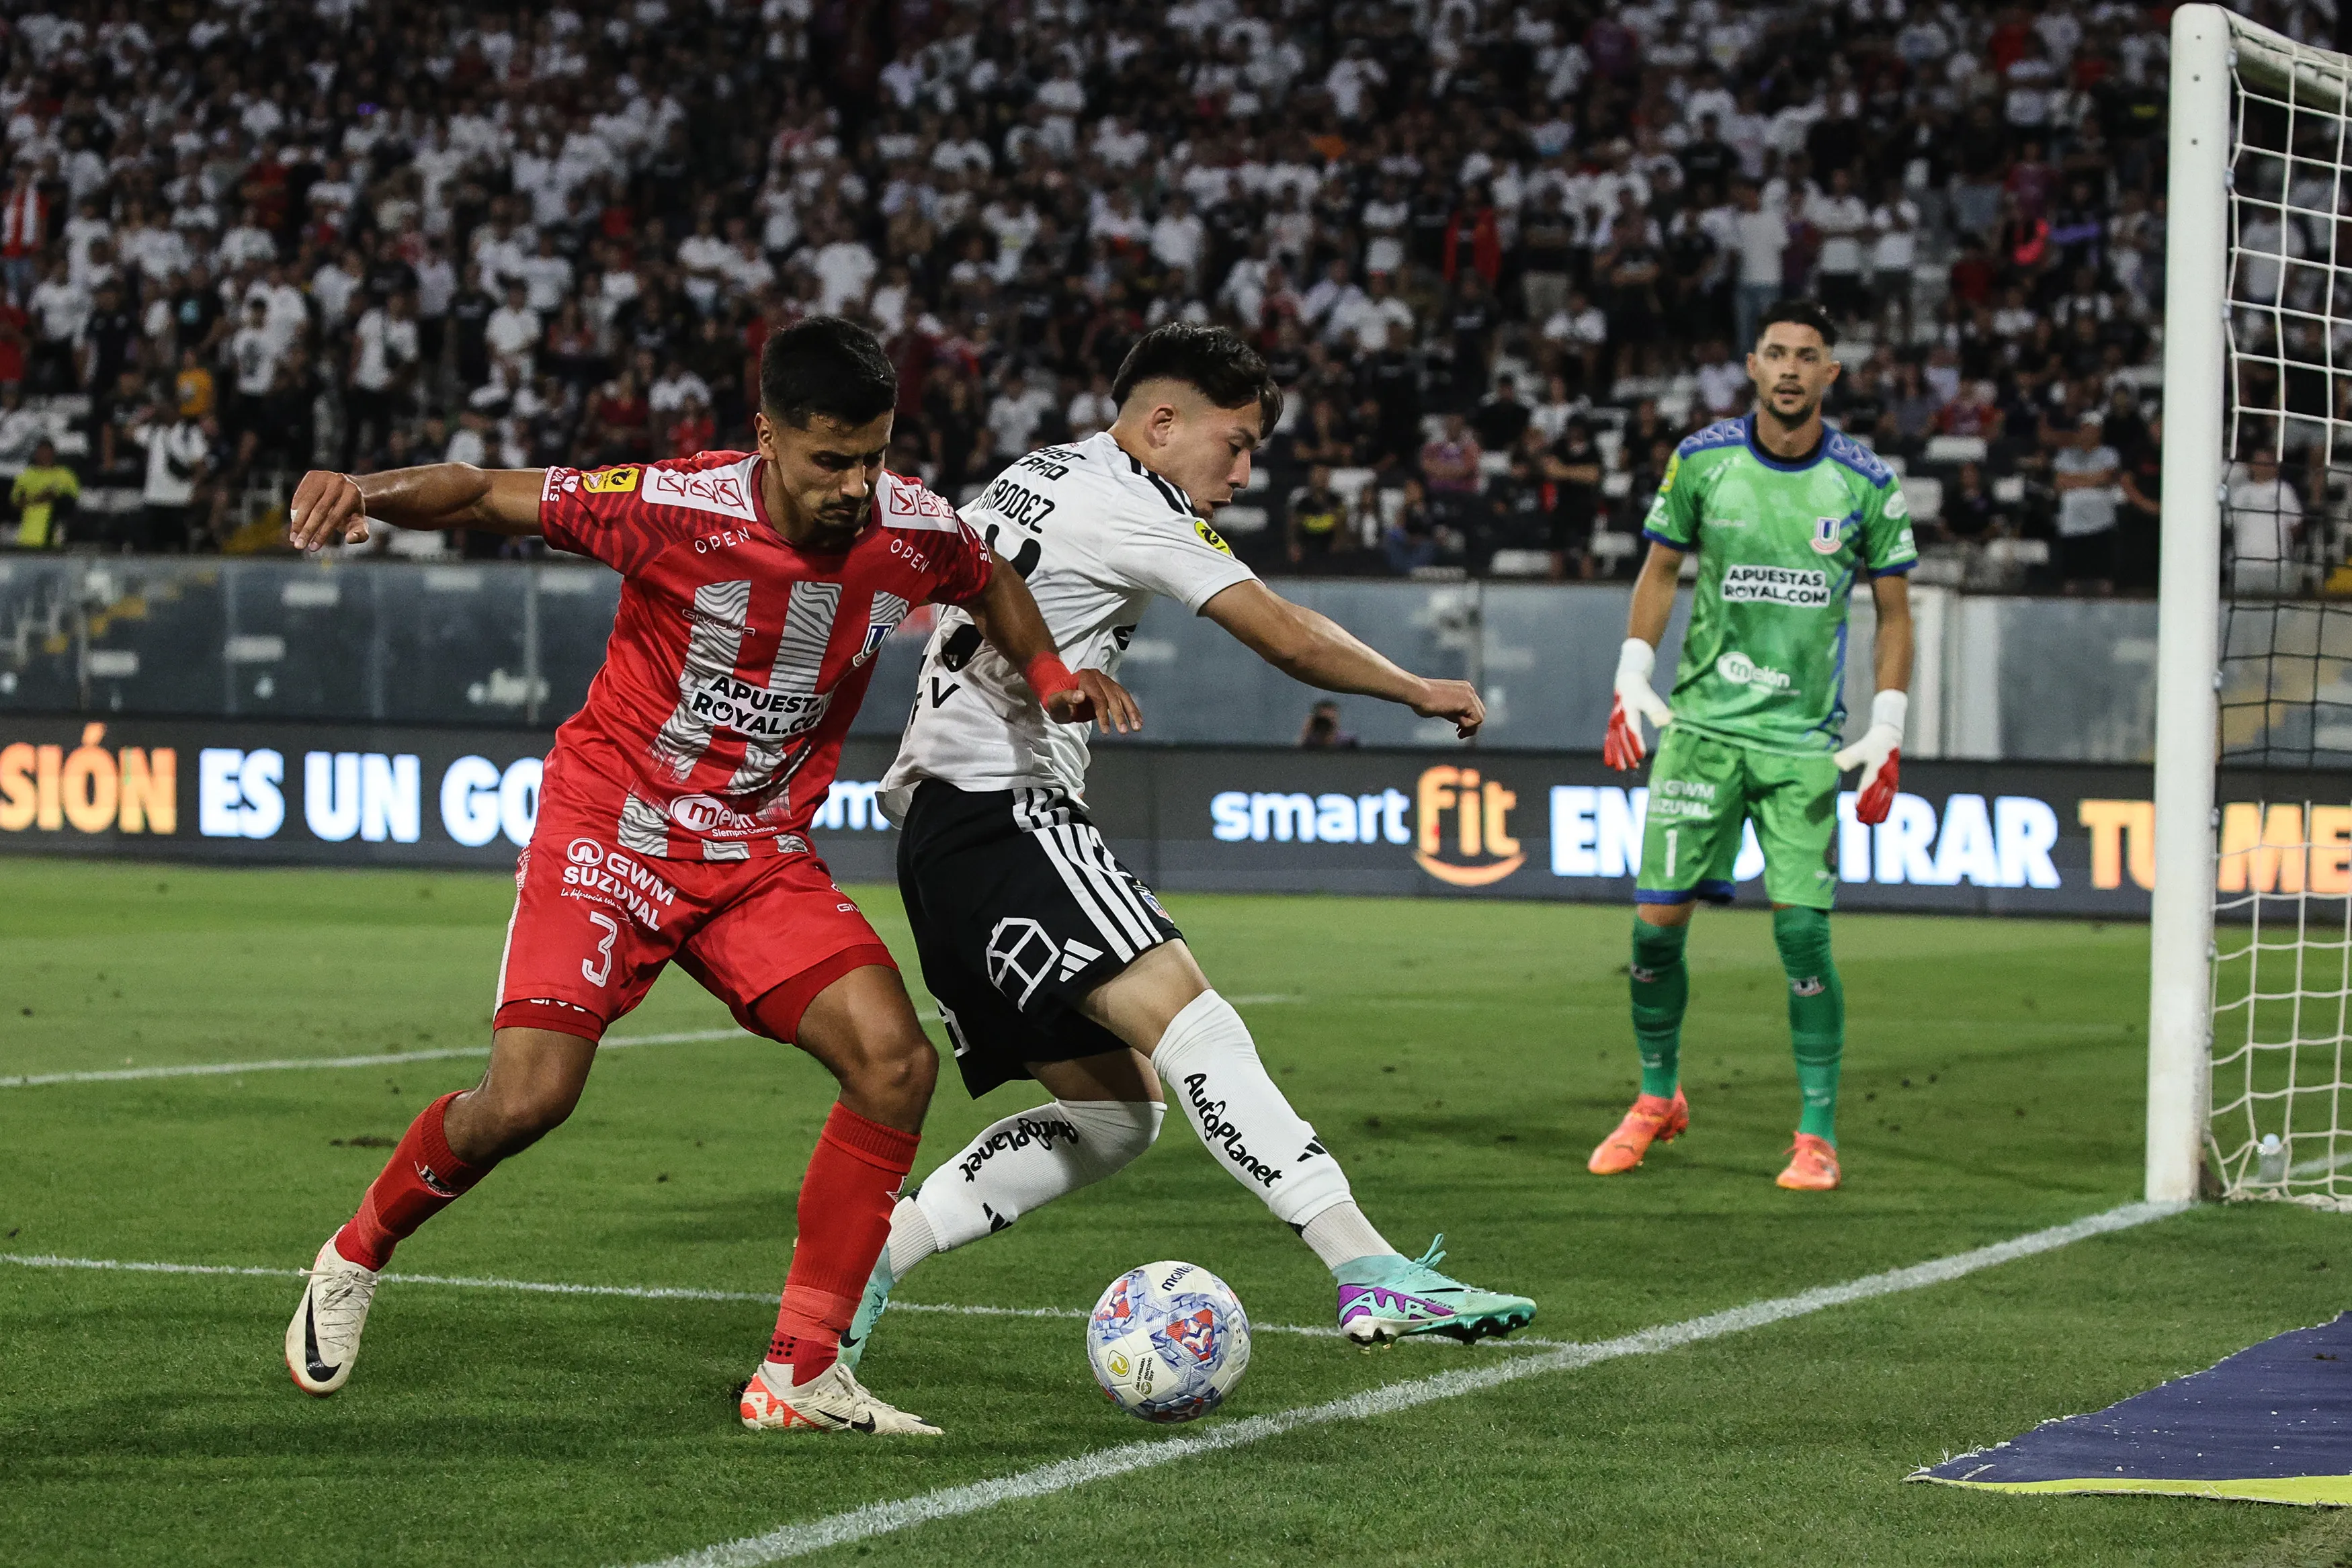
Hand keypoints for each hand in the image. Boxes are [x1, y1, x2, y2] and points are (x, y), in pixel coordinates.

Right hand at [287, 469, 368, 551]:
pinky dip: (295, 511)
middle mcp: (339, 481)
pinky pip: (300, 495)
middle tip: (298, 546)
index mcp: (353, 494)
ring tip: (293, 537)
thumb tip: (351, 539)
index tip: (312, 548)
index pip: (334, 517)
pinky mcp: (312, 475)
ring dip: (297, 522)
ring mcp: (325, 476)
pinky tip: (294, 524)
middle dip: (307, 530)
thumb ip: (359, 533)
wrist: (346, 489)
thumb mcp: (359, 522)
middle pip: (319, 510)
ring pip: (306, 503)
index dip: (322, 534)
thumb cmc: (351, 511)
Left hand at [1046, 668, 1141, 731]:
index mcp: (1085, 677)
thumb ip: (1066, 697)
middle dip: (1119, 715)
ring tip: (1138, 727)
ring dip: (1131, 712)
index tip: (1106, 731)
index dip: (1103, 714)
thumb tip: (1080, 696)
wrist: (1059, 692)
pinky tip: (1138, 721)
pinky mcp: (1112, 687)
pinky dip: (1132, 709)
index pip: (1098, 697)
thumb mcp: (1054, 701)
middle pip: (1112, 696)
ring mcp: (1106, 681)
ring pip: (1122, 695)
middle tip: (1124, 731)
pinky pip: (1125, 697)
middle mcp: (1098, 676)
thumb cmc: (1056, 700)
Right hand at [1411, 678, 1483, 738]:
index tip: (1458, 729)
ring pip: (1480, 717)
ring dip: (1470, 728)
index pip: (1474, 708)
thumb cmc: (1423, 701)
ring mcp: (1469, 694)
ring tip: (1459, 733)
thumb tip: (1461, 723)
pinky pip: (1476, 719)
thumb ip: (1453, 713)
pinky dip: (1467, 726)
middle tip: (1460, 734)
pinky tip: (1456, 726)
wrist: (1417, 693)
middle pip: (1480, 712)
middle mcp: (1468, 690)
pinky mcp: (1467, 701)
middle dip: (1471, 726)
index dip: (1468, 722)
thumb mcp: (1442, 708)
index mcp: (1463, 689)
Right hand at [1606, 637, 1672, 769]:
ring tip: (1617, 768)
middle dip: (1624, 754)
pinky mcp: (1614, 721)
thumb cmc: (1641, 685)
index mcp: (1628, 711)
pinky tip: (1612, 759)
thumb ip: (1657, 709)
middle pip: (1621, 738)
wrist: (1628, 675)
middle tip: (1629, 768)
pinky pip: (1611, 738)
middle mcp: (1619, 716)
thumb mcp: (1650, 696)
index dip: (1637, 743)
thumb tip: (1667, 721)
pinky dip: (1610, 749)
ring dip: (1616, 754)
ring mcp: (1615, 719)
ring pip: (1613, 740)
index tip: (1641, 755)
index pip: (1633, 730)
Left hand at [1835, 730, 1901, 823]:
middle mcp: (1885, 776)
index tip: (1857, 808)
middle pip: (1877, 796)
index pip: (1868, 786)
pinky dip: (1887, 808)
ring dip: (1878, 812)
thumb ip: (1850, 756)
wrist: (1888, 738)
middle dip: (1870, 809)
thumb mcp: (1860, 748)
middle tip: (1862, 821)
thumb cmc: (1872, 743)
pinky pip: (1891, 798)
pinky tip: (1882, 818)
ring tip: (1870, 823)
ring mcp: (1891, 780)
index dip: (1863, 798)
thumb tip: (1837, 762)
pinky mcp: (1893, 783)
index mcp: (1875, 768)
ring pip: (1885, 799)